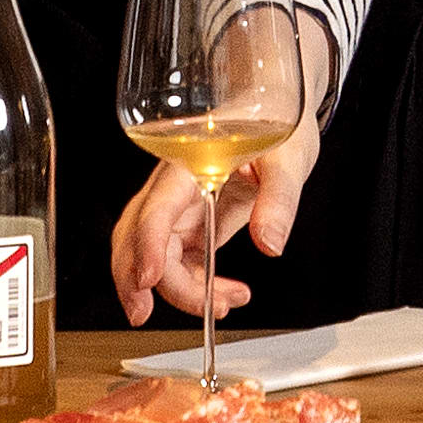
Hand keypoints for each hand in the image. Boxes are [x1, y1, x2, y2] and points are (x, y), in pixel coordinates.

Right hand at [106, 126, 317, 325]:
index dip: (148, 244)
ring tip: (224, 304)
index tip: (149, 278)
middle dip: (133, 277)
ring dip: (176, 289)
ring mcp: (181, 206)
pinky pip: (179, 260)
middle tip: (143, 315)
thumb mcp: (288, 156)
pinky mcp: (194, 221)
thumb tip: (270, 243)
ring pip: (155, 253)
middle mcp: (176, 185)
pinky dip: (194, 286)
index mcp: (189, 161)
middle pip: (138, 234)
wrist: (274, 108)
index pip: (157, 206)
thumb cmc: (274, 118)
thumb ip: (279, 199)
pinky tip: (225, 296)